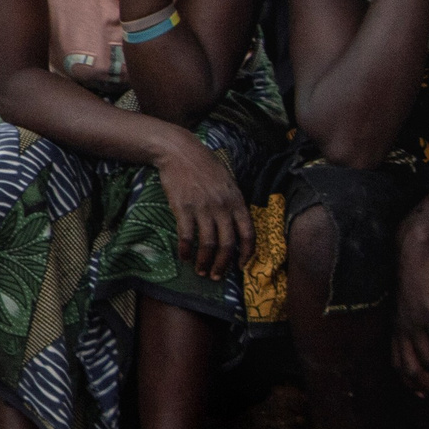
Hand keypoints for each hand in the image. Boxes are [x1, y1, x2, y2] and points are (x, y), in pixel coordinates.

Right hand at [149, 130, 252, 281]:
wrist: (180, 152)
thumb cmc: (204, 165)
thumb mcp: (228, 182)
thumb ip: (233, 203)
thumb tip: (237, 224)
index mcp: (236, 201)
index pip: (248, 233)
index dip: (247, 254)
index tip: (242, 266)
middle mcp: (222, 207)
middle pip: (227, 244)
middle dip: (223, 264)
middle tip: (217, 276)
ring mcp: (202, 208)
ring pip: (207, 244)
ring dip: (205, 262)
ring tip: (201, 271)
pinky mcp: (182, 208)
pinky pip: (187, 236)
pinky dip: (185, 250)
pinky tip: (183, 257)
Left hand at [392, 228, 428, 406]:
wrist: (413, 254)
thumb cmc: (415, 280)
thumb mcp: (412, 307)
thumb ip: (417, 325)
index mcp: (395, 330)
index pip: (397, 365)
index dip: (410, 383)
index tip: (425, 396)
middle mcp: (401, 330)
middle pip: (412, 371)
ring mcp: (414, 323)